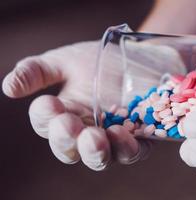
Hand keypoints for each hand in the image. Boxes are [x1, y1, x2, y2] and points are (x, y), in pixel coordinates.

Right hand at [2, 40, 171, 169]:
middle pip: (70, 149)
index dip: (45, 117)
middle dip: (67, 139)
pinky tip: (122, 134)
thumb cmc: (94, 61)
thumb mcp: (64, 61)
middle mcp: (84, 132)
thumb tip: (9, 86)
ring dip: (96, 152)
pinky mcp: (137, 137)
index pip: (47, 124)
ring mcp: (110, 138)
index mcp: (63, 116)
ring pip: (100, 158)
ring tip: (96, 138)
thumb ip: (37, 72)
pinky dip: (127, 148)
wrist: (132, 56)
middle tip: (69, 125)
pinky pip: (132, 152)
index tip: (48, 102)